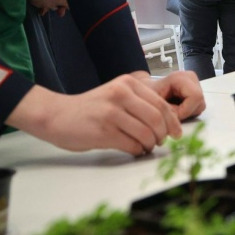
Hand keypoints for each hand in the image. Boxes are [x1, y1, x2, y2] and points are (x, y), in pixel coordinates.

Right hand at [6, 72, 183, 155]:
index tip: (176, 133)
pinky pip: (132, 145)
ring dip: (150, 145)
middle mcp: (121, 94)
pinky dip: (137, 151)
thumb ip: (139, 101)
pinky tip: (134, 150)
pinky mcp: (103, 132)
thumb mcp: (116, 94)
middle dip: (163, 135)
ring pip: (146, 133)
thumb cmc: (91, 108)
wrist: (57, 115)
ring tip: (146, 147)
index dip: (173, 121)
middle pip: (157, 119)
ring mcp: (112, 112)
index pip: (161, 103)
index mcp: (128, 83)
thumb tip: (167, 122)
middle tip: (160, 142)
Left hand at [142, 70, 205, 121]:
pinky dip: (187, 112)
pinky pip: (197, 107)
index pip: (195, 97)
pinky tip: (177, 108)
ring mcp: (195, 84)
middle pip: (199, 103)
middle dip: (186, 113)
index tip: (171, 115)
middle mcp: (191, 79)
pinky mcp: (196, 91)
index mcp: (181, 77)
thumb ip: (166, 111)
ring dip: (186, 113)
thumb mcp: (153, 103)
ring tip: (172, 110)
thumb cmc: (147, 94)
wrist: (145, 90)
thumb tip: (177, 122)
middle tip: (171, 113)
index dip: (185, 110)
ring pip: (200, 106)